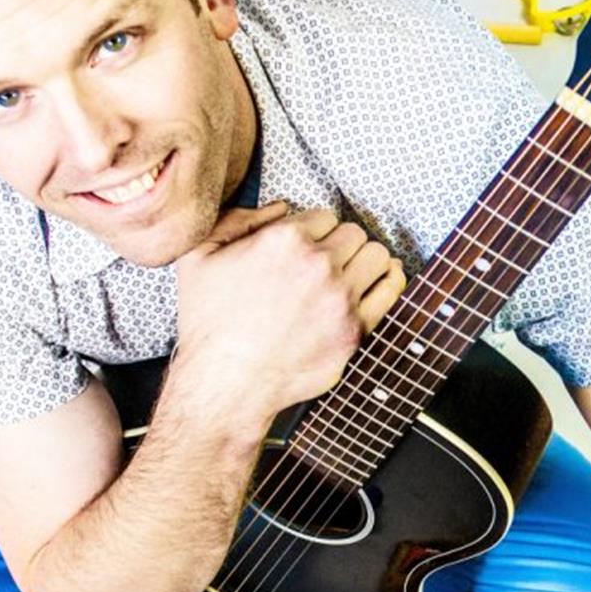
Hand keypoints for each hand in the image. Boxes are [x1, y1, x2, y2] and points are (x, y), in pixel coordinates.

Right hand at [170, 203, 407, 420]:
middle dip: (339, 245)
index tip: (306, 248)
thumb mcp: (198, 257)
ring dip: (364, 261)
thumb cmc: (208, 325)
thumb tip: (279, 208)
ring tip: (350, 273)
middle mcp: (318, 265)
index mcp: (285, 240)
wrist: (224, 383)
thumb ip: (236, 220)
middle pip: (353, 233)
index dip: (313, 232)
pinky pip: (392, 289)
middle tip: (326, 263)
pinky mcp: (356, 330)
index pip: (323, 216)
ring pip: (377, 256)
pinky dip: (389, 280)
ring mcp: (341, 299)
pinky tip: (379, 280)